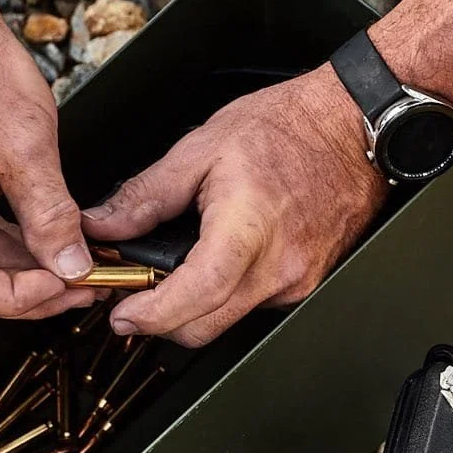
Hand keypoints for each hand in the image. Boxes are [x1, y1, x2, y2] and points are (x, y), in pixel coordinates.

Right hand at [0, 0, 95, 317]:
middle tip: (84, 278)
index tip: (71, 286)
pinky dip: (6, 237)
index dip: (25, 300)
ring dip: (21, 264)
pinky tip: (45, 233)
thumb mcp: (28, 147)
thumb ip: (51, 216)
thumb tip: (71, 263)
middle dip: (30, 287)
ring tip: (74, 258)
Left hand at [82, 64, 386, 346]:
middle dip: (161, 322)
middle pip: (206, 327)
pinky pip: (253, 306)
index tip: (123, 315)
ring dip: (193, 310)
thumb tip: (104, 225)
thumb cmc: (286, 128)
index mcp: (249, 228)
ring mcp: (298, 281)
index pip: (196, 295)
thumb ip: (146, 194)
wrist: (348, 126)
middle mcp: (280, 267)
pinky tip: (214, 263)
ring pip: (229, 322)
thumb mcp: (202, 147)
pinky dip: (224, 296)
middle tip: (132, 298)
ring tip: (173, 273)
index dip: (153, 315)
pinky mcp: (306, 283)